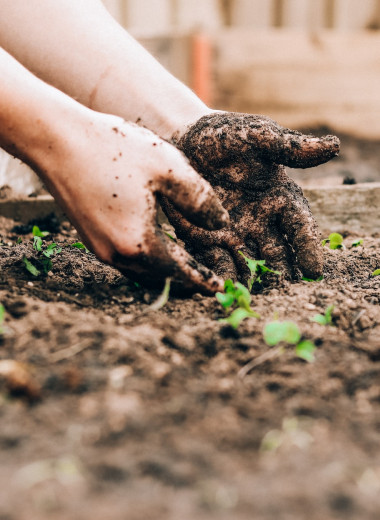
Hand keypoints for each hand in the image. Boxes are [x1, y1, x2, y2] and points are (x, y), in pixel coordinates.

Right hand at [35, 113, 228, 293]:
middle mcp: (116, 254)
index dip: (203, 280)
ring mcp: (99, 248)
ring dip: (166, 272)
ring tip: (187, 265)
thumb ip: (200, 200)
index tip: (221, 289)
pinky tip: (157, 246)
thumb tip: (221, 224)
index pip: (180, 272)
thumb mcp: (168, 168)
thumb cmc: (114, 149)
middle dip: (186, 280)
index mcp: (139, 243)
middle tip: (208, 280)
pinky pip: (126, 259)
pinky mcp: (90, 237)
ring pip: (142, 271)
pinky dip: (147, 260)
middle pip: (160, 277)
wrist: (56, 140)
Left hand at [163, 113, 339, 281]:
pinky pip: (216, 262)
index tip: (314, 271)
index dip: (308, 248)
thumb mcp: (257, 136)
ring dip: (254, 282)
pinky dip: (221, 276)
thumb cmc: (225, 136)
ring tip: (256, 300)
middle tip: (286, 295)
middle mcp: (261, 222)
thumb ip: (289, 147)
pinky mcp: (207, 239)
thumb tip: (333, 147)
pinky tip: (223, 290)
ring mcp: (234, 234)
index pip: (299, 227)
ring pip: (249, 265)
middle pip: (277, 254)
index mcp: (280, 199)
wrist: (184, 140)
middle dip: (282, 275)